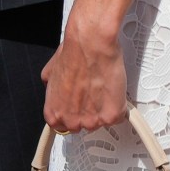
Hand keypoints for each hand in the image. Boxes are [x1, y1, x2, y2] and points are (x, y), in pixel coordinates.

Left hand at [41, 9, 129, 133]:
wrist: (91, 44)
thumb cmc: (73, 53)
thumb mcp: (51, 72)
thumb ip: (52, 88)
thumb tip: (54, 87)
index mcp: (54, 113)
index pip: (61, 126)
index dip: (71, 113)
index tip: (76, 107)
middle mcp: (71, 120)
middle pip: (82, 125)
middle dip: (87, 111)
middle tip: (91, 92)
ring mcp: (92, 120)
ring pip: (100, 122)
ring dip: (102, 108)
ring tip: (101, 87)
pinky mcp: (111, 116)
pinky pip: (117, 116)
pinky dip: (118, 105)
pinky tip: (112, 89)